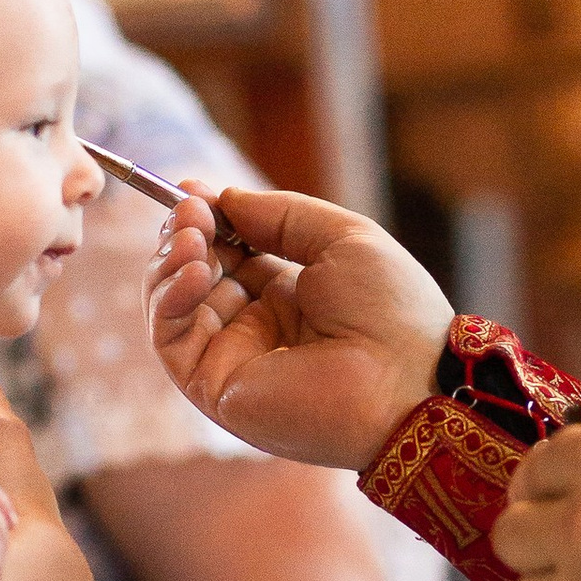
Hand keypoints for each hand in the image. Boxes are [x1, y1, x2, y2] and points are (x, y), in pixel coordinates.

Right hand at [147, 184, 450, 471]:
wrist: (410, 380)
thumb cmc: (392, 309)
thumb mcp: (340, 238)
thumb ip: (279, 215)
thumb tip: (221, 197)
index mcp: (288, 299)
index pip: (227, 256)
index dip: (207, 222)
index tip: (191, 190)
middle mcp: (256, 331)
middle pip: (194, 277)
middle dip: (185, 235)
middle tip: (188, 208)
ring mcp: (233, 361)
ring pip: (174, 307)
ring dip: (172, 262)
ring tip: (192, 233)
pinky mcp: (216, 390)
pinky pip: (171, 340)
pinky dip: (171, 298)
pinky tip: (194, 268)